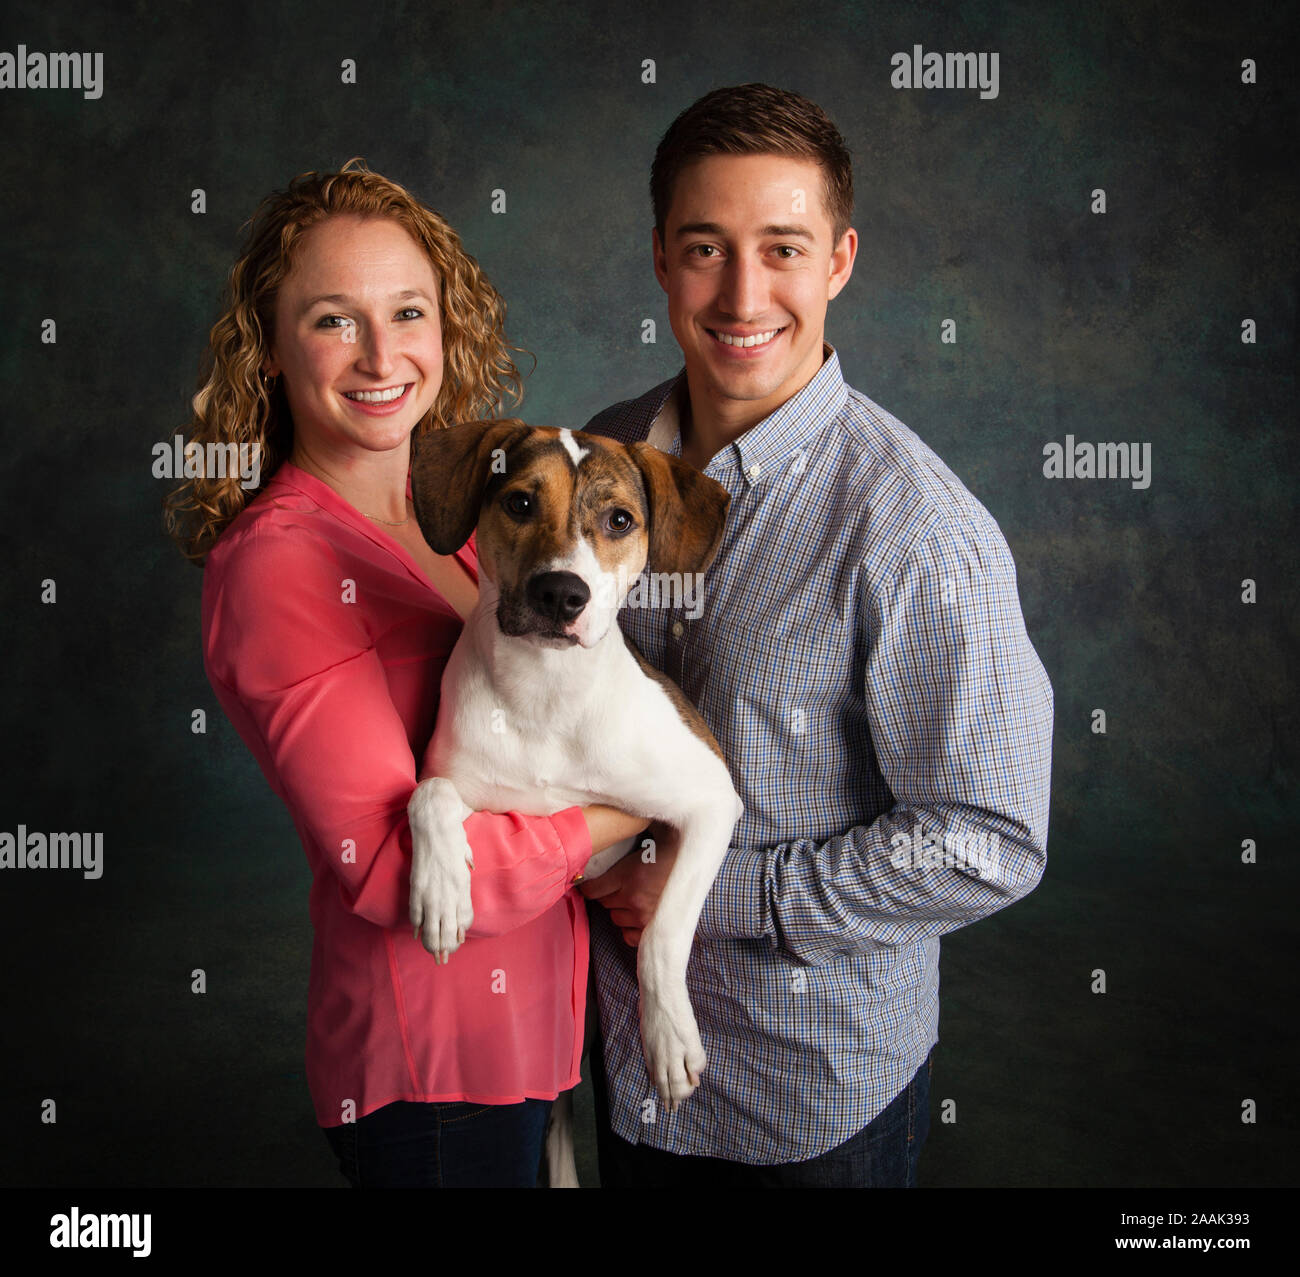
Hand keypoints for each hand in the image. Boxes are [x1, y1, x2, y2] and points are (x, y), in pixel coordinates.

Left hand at [578, 820, 677, 945]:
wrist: (701, 862)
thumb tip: (603, 839)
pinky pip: (630, 936)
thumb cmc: (673, 848)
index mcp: (628, 875)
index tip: (587, 883)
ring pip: (616, 919)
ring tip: (631, 898)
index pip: (593, 890)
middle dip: (608, 895)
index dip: (588, 887)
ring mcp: (644, 916)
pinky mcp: (655, 929)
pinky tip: (637, 916)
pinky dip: (631, 928)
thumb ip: (622, 847)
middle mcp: (634, 898)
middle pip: (605, 904)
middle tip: (617, 886)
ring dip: (620, 910)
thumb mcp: (645, 842)